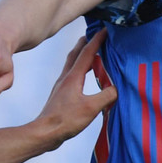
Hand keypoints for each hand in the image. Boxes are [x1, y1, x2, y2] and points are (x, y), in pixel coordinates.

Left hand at [34, 32, 117, 147]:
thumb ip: (106, 96)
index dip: (97, 40)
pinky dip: (79, 67)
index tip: (105, 30)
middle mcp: (66, 78)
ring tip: (90, 51)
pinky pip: (71, 74)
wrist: (45, 132)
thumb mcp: (91, 108)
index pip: (87, 53)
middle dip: (85, 42)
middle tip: (94, 34)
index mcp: (73, 77)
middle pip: (75, 54)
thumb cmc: (66, 120)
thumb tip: (116, 89)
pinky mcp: (61, 95)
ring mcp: (61, 86)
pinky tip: (83, 76)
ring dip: (81, 54)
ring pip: (72, 63)